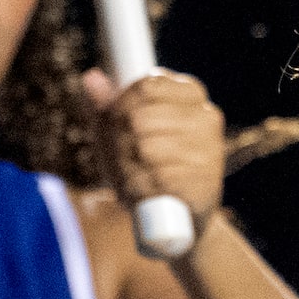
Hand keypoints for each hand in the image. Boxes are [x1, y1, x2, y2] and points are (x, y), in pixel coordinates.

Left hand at [82, 68, 226, 224]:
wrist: (181, 220)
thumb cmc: (146, 168)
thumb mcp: (122, 134)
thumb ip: (106, 106)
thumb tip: (90, 77)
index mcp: (190, 94)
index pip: (147, 85)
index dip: (120, 105)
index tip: (115, 123)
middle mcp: (206, 117)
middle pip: (140, 117)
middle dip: (120, 141)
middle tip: (122, 159)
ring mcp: (209, 149)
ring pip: (146, 148)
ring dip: (128, 167)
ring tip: (132, 177)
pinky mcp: (205, 182)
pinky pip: (157, 178)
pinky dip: (140, 188)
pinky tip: (142, 192)